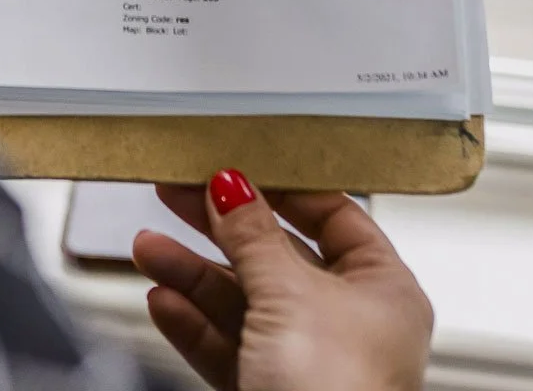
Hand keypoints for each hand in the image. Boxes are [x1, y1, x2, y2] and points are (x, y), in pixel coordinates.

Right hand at [134, 172, 431, 390]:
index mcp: (383, 290)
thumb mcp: (289, 295)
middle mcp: (350, 325)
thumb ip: (254, 236)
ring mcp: (308, 363)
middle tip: (176, 194)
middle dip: (219, 230)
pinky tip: (164, 300)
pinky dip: (193, 324)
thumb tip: (233, 188)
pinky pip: (228, 348)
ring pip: (243, 304)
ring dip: (193, 274)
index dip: (280, 190)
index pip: (333, 216)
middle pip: (276, 257)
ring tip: (149, 247)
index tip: (234, 168)